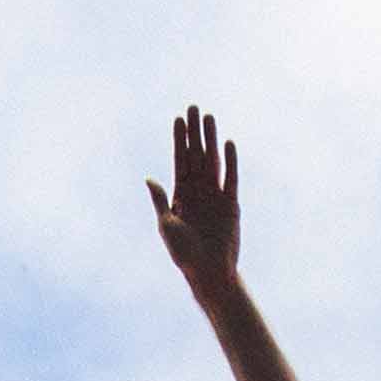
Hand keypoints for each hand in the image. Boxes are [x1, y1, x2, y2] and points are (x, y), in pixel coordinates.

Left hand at [146, 104, 239, 280]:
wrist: (208, 273)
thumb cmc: (184, 254)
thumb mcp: (166, 225)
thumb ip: (160, 200)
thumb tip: (149, 178)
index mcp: (180, 195)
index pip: (180, 160)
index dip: (179, 139)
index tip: (178, 119)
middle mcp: (198, 191)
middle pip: (196, 155)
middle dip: (194, 132)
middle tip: (194, 108)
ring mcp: (215, 196)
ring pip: (212, 162)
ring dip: (211, 140)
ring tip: (210, 118)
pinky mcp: (231, 205)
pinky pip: (230, 179)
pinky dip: (230, 163)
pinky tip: (228, 144)